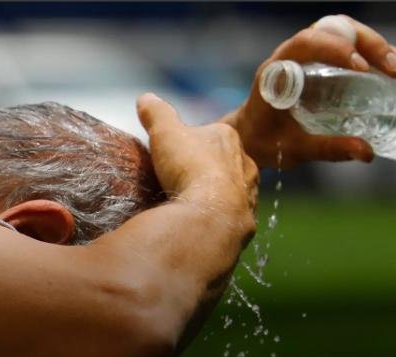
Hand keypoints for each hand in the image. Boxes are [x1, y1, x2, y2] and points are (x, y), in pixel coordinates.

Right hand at [137, 92, 258, 222]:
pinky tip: (203, 220)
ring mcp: (250, 193)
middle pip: (223, 162)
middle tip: (183, 179)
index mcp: (228, 137)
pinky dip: (219, 216)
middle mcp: (246, 163)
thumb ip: (156, 113)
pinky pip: (232, 215)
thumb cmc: (190, 167)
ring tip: (193, 203)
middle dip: (207, 168)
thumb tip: (145, 98)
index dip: (192, 142)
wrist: (211, 214)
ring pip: (232, 189)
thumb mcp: (165, 133)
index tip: (176, 153)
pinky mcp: (247, 220)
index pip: (211, 134)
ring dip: (216, 194)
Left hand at [225, 14, 395, 168]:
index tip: (361, 69)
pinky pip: (364, 55)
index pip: (309, 42)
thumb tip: (368, 152)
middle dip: (377, 50)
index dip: (336, 49)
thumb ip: (326, 148)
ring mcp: (320, 56)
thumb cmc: (264, 141)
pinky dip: (389, 62)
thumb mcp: (292, 148)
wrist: (251, 139)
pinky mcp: (334, 66)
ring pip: (359, 40)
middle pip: (343, 34)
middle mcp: (300, 52)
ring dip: (392, 54)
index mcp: (279, 66)